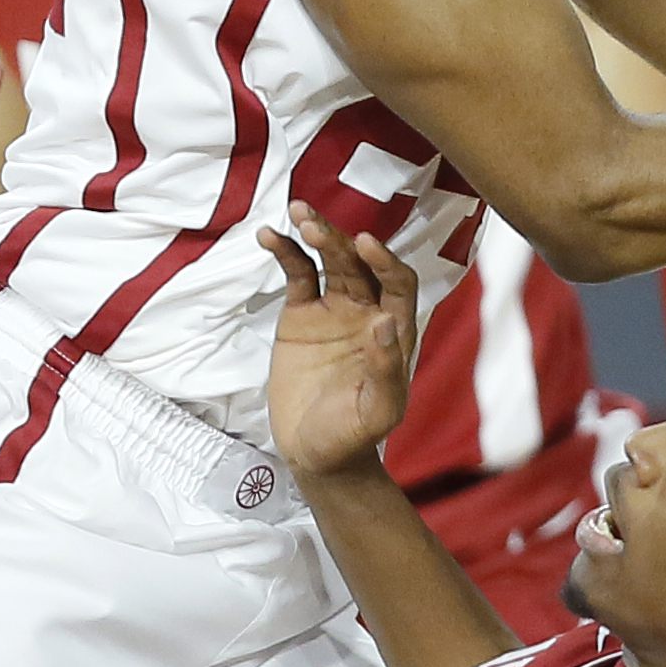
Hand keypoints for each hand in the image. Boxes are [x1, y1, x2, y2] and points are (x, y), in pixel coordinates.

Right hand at [259, 203, 421, 481]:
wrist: (316, 453)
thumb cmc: (354, 435)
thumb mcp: (377, 411)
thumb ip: (387, 370)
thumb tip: (387, 321)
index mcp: (394, 331)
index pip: (397, 283)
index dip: (384, 261)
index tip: (364, 244)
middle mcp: (367, 311)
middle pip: (358, 264)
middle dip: (340, 241)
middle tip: (316, 225)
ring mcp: (334, 310)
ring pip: (329, 261)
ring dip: (316, 235)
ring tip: (298, 213)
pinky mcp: (301, 315)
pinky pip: (296, 275)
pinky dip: (285, 253)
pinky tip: (268, 235)